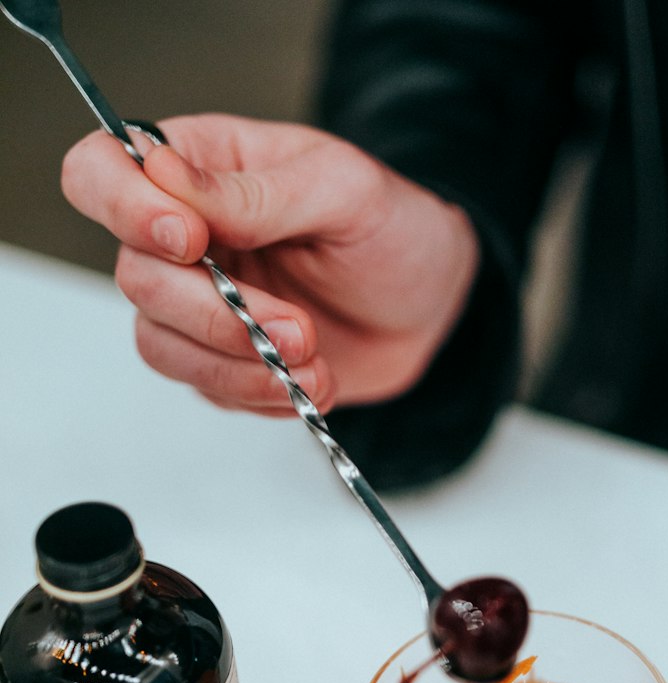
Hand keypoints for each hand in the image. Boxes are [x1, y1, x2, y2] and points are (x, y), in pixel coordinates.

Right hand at [61, 115, 479, 414]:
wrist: (432, 304)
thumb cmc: (392, 229)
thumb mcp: (343, 190)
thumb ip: (256, 192)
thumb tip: (167, 178)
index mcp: (198, 167)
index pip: (101, 173)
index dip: (125, 210)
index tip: (193, 242)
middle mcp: (183, 236)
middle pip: (138, 279)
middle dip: (217, 315)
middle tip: (296, 328)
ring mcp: (198, 303)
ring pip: (161, 345)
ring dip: (239, 366)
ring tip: (313, 365)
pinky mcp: (221, 361)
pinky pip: (207, 388)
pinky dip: (259, 395)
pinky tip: (312, 383)